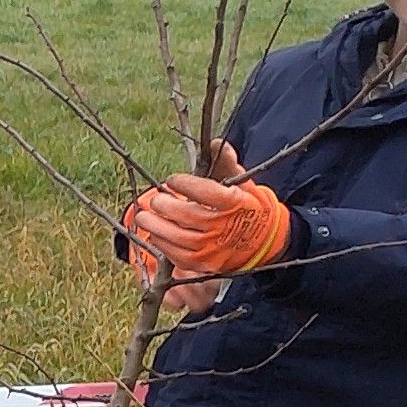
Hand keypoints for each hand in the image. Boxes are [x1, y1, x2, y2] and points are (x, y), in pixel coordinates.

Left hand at [125, 144, 287, 285]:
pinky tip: (155, 233)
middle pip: (188, 216)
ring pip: (178, 237)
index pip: (207, 192)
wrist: (263, 243)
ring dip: (156, 226)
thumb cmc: (249, 208)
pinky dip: (162, 243)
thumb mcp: (245, 184)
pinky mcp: (203, 263)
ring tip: (144, 217)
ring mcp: (213, 248)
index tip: (172, 180)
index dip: (185, 184)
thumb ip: (227, 164)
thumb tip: (215, 142)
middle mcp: (224, 227)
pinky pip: (177, 255)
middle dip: (165, 206)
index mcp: (236, 204)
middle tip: (155, 199)